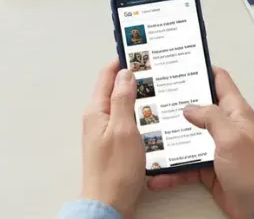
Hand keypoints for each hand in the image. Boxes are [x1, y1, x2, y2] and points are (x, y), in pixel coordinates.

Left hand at [81, 61, 145, 217]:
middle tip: (154, 67)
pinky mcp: (113, 143)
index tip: (140, 51)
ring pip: (122, 104)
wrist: (108, 205)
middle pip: (115, 87)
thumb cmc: (115, 171)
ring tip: (157, 88)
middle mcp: (98, 118)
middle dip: (133, 76)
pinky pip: (126, 120)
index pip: (107, 74)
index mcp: (96, 110)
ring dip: (137, 95)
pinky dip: (138, 113)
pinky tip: (152, 115)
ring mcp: (105, 131)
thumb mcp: (123, 129)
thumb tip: (125, 73)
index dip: (123, 60)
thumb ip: (123, 99)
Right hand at [147, 67, 253, 218]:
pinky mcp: (208, 167)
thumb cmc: (253, 171)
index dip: (202, 69)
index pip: (219, 80)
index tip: (181, 63)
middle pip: (198, 106)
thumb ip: (210, 117)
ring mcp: (215, 146)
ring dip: (170, 138)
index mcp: (235, 111)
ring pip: (188, 135)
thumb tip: (189, 107)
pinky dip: (172, 169)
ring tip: (151, 134)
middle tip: (157, 97)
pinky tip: (159, 174)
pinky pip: (186, 163)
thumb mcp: (231, 137)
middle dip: (178, 103)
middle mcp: (225, 125)